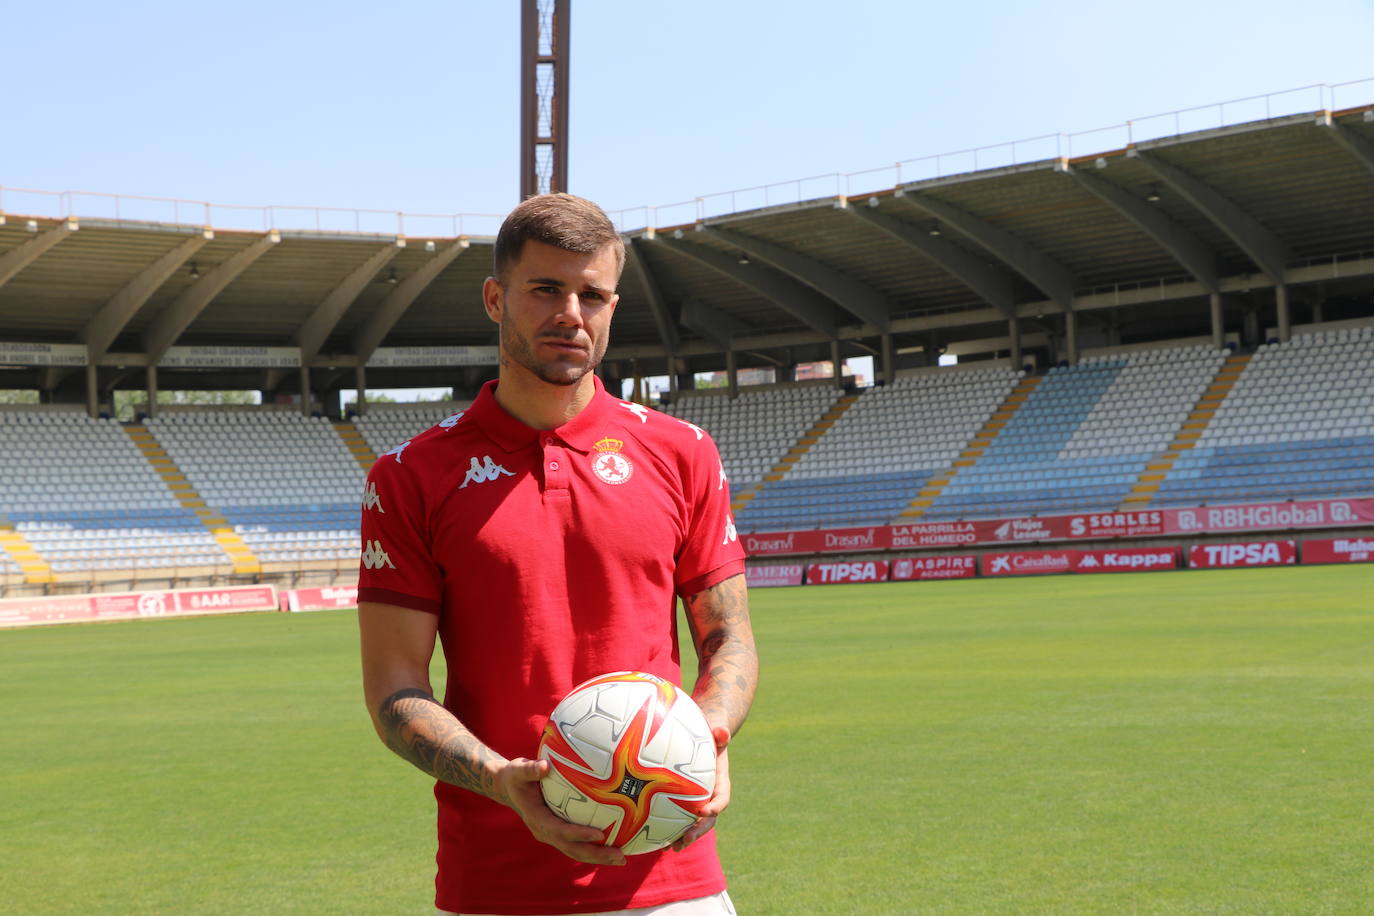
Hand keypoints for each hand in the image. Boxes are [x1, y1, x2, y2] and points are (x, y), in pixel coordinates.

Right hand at [497, 757, 626, 865]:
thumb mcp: (518, 769)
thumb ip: (530, 769)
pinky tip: (614, 844)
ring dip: (598, 856)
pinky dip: (595, 847)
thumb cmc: (516, 776)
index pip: (560, 831)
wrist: (509, 788)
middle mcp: (544, 832)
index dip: (579, 834)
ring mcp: (551, 835)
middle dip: (596, 854)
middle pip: (572, 849)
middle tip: (620, 856)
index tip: (599, 834)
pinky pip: (577, 843)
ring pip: (576, 851)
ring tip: (621, 858)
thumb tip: (545, 766)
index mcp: (536, 819)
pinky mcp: (558, 833)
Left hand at [672, 726, 731, 851]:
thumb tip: (722, 731)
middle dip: (698, 831)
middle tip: (686, 839)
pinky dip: (667, 828)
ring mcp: (696, 801)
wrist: (702, 736)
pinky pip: (676, 817)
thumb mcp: (715, 728)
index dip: (716, 806)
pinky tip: (651, 838)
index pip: (722, 797)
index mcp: (719, 781)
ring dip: (684, 837)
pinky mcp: (682, 801)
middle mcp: (709, 795)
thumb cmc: (707, 731)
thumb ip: (719, 731)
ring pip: (692, 823)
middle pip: (707, 818)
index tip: (707, 811)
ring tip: (671, 847)